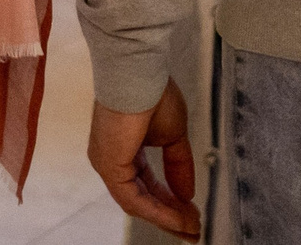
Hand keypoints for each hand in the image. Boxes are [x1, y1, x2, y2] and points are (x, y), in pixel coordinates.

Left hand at [88, 81, 199, 239]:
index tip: (192, 216)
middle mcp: (111, 159)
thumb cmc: (151, 90)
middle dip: (170, 216)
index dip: (170, 203)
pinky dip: (158, 211)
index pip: (146, 186)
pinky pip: (134, 199)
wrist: (138, 71)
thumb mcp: (173, 135)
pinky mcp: (110, 166)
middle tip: (193, 229)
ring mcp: (107, 163)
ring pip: (138, 203)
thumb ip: (178, 165)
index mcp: (123, 149)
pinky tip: (179, 217)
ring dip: (167, 218)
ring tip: (191, 227)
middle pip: (141, 200)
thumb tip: (187, 194)